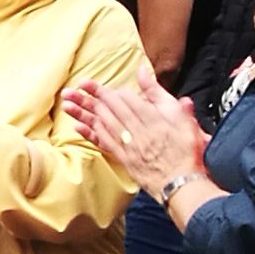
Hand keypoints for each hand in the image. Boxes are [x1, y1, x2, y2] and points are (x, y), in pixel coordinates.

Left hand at [64, 67, 203, 196]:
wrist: (184, 183)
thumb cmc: (187, 150)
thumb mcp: (182, 117)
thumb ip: (159, 93)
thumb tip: (144, 70)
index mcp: (153, 119)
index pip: (126, 100)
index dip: (108, 90)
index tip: (92, 83)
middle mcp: (138, 131)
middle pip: (110, 110)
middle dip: (90, 97)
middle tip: (73, 88)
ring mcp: (130, 147)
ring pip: (103, 125)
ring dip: (84, 113)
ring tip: (67, 103)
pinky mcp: (125, 160)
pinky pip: (104, 144)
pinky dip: (90, 134)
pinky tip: (77, 126)